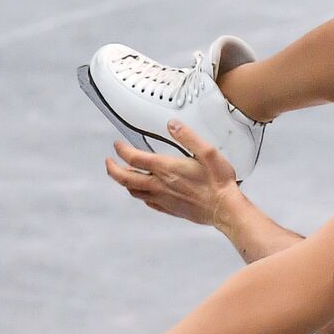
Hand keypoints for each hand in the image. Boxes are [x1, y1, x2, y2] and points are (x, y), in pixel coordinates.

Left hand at [105, 121, 240, 227]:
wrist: (225, 209)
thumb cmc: (219, 182)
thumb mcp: (208, 152)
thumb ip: (189, 137)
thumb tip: (172, 125)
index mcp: (166, 168)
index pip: (133, 158)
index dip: (121, 150)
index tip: (118, 145)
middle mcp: (160, 185)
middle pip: (125, 178)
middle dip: (112, 169)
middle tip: (109, 162)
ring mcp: (163, 199)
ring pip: (133, 192)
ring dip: (124, 182)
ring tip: (123, 175)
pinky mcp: (169, 209)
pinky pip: (148, 202)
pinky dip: (140, 195)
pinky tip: (144, 193)